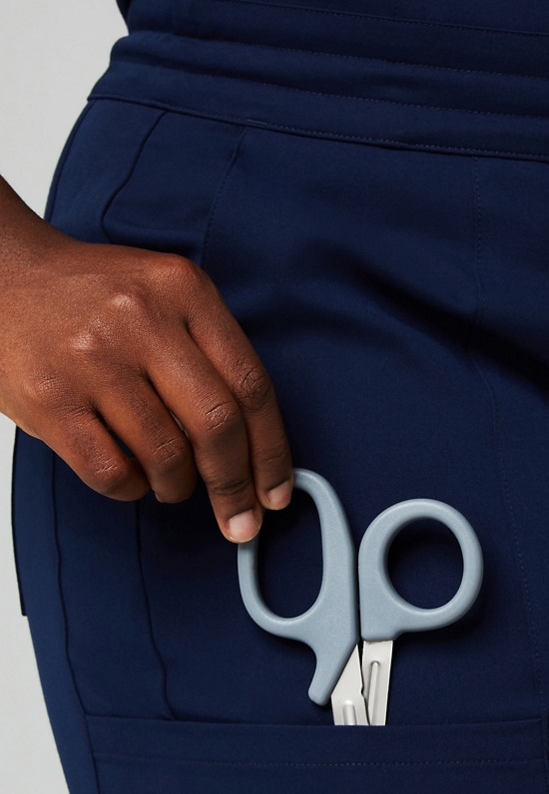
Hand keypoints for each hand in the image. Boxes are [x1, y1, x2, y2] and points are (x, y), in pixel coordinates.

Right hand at [0, 215, 292, 540]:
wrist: (2, 274)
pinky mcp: (49, 399)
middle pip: (218, 425)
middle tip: (239, 518)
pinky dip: (132, 488)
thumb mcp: (162, 296)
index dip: (273, 452)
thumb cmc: (91, 298)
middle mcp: (139, 319)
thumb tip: (256, 451)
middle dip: (235, 486)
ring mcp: (91, 359)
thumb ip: (209, 354)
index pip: (252, 385)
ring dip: (178, 485)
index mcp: (182, 290)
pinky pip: (113, 473)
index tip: (277, 492)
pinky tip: (131, 473)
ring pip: (167, 455)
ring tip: (171, 481)